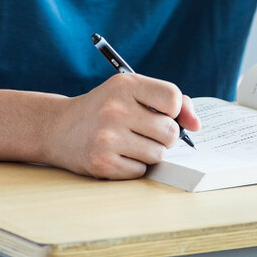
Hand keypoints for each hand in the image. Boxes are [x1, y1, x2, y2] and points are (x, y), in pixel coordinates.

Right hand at [46, 73, 199, 179]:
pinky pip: (141, 171)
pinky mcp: (102, 164)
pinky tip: (118, 155)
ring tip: (130, 142)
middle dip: (163, 135)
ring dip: (150, 152)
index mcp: (125, 85)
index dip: (174, 110)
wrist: (59, 128)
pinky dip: (135, 166)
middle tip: (144, 130)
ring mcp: (107, 138)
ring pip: (158, 155)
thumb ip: (169, 100)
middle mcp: (115, 109)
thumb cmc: (105, 108)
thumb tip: (196, 125)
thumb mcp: (131, 91)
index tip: (163, 113)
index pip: (172, 98)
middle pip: (170, 132)